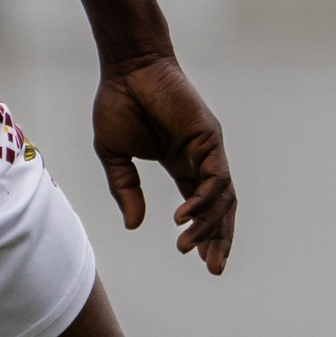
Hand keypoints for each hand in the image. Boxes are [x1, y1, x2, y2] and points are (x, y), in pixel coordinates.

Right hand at [93, 55, 235, 274]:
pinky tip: (185, 217)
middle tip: (213, 269)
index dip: (202, 231)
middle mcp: (200, 158)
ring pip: (221, 197)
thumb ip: (126, 190)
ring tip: (189, 247)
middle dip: (219, 238)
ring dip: (209, 225)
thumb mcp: (114, 156)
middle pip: (220, 206)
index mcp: (181, 163)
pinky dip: (203, 200)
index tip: (197, 258)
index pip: (200, 204)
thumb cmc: (119, 102)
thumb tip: (135, 225)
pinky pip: (215, 177)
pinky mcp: (209, 137)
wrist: (127, 68)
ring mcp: (208, 148)